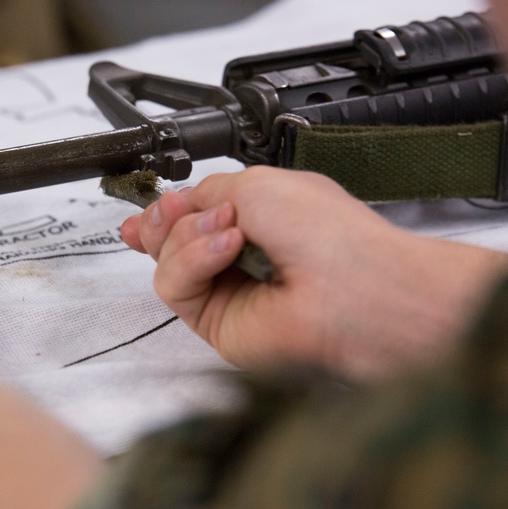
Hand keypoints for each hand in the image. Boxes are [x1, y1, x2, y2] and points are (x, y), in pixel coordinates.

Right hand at [121, 166, 507, 380]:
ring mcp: (226, 293)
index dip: (166, 211)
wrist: (350, 286)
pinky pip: (174, 286)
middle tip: (178, 209)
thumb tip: (174, 205)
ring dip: (187, 236)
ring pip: (166, 261)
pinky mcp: (214, 323)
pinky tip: (226, 249)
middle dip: (166, 219)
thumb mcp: (254, 185)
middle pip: (168, 240)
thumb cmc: (325, 232)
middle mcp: (238, 259)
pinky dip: (192, 261)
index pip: (192, 218)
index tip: (157, 204)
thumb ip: (204, 193)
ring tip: (228, 229)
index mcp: (255, 222)